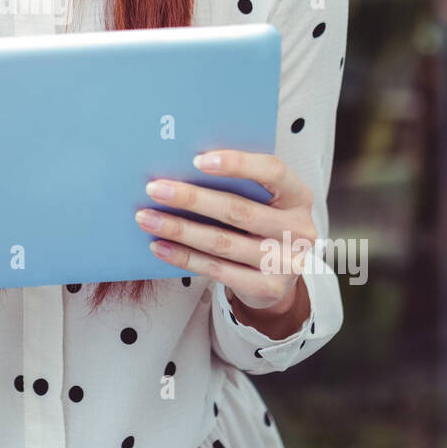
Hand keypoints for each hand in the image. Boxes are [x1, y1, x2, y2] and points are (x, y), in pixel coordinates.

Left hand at [135, 149, 317, 315]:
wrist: (278, 277)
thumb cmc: (262, 226)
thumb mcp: (262, 201)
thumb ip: (238, 184)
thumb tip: (183, 166)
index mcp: (299, 196)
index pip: (273, 171)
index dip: (237, 163)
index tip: (197, 160)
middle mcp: (298, 229)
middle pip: (238, 210)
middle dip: (191, 198)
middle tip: (155, 189)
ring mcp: (286, 262)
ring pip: (222, 242)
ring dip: (179, 229)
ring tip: (147, 218)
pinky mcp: (268, 287)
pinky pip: (217, 270)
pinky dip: (184, 257)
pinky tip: (160, 246)